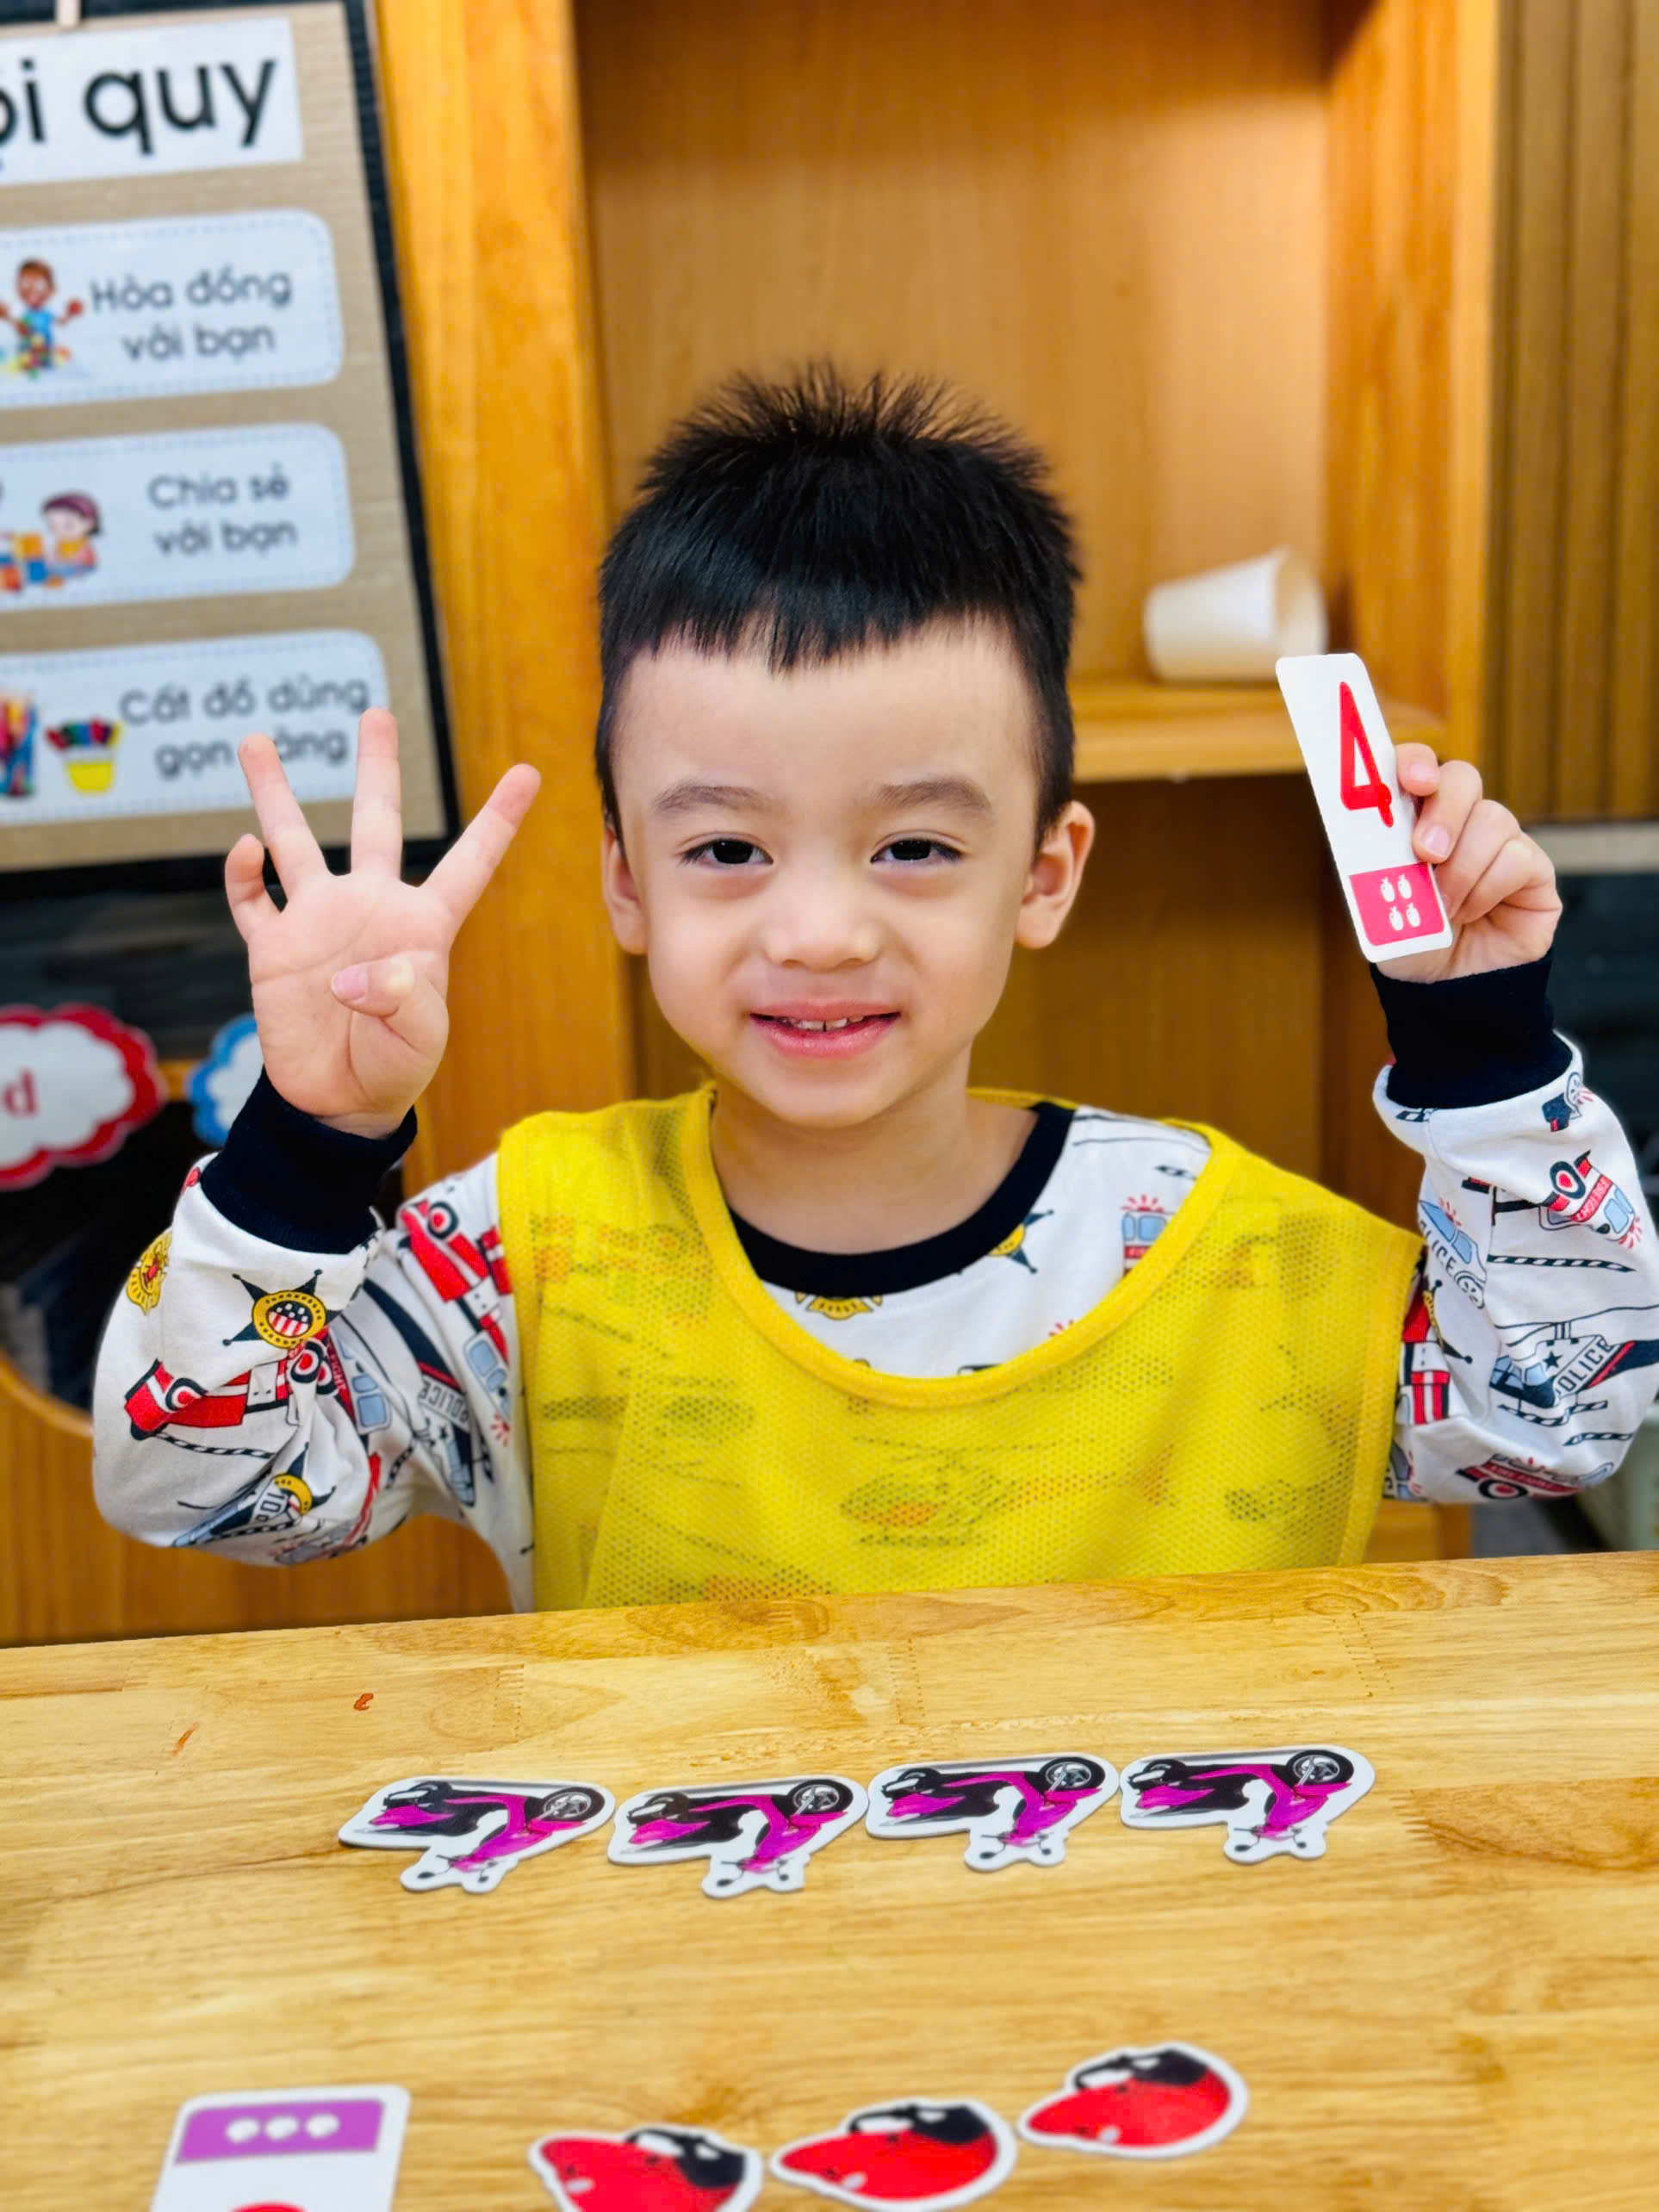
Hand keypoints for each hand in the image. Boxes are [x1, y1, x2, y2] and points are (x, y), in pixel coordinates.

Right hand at [226, 708, 539, 1135]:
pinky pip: (253, 899)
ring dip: (275, 794)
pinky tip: (244, 849)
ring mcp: (319, 921)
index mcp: (423, 925)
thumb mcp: (417, 1043)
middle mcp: (370, 907)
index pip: (468, 863)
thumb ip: (403, 1003)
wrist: (336, 1100)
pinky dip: (243, 874)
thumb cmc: (392, 1067)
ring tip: (257, 741)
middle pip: (375, 822)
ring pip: (296, 842)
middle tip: (376, 713)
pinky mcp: (274, 947)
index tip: (529, 774)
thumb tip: (356, 974)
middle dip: (377, 768)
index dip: (498, 821)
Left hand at [1375, 745, 1560, 983]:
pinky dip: (1487, 889)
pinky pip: (1518, 857)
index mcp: (1415, 817)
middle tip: (1425, 853)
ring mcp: (1501, 841)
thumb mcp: (1378, 903)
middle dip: (1443, 812)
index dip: (1415, 762)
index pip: (1418, 767)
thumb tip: (1371, 830)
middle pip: (1462, 779)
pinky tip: (1472, 914)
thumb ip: (1375, 865)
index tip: (1412, 780)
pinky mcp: (1534, 870)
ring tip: (1444, 908)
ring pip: (1493, 819)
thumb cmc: (1408, 940)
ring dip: (1460, 870)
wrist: (1442, 989)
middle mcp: (1461, 821)